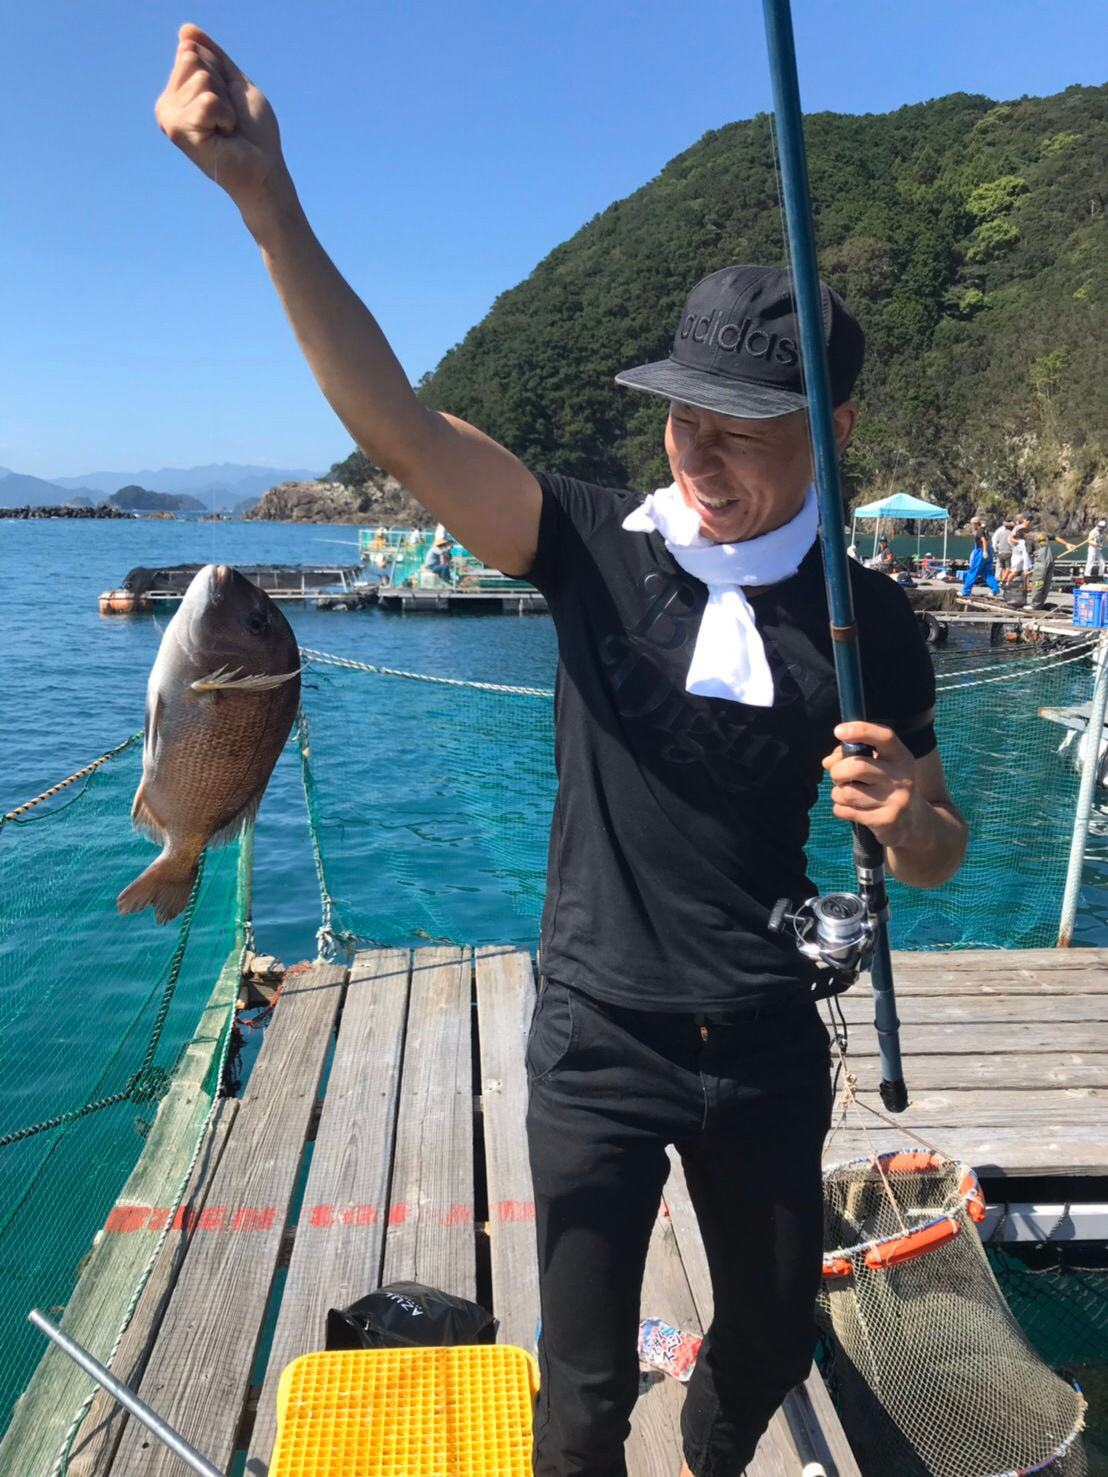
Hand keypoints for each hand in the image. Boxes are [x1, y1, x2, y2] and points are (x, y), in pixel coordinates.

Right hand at [155, 24, 288, 213]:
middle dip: (221, 86)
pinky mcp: (179, 131)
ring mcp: (169, 118)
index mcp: (177, 93)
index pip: (193, 51)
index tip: (227, 105)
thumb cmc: (253, 133)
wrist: (265, 168)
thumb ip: (212, 56)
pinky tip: (224, 135)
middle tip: (228, 118)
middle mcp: (167, 105)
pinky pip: (207, 100)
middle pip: (193, 60)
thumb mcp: (234, 83)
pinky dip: (225, 115)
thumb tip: (185, 30)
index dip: (221, 75)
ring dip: (225, 103)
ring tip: (226, 128)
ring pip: (201, 78)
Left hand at [821, 722, 920, 847]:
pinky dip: (840, 809)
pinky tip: (850, 809)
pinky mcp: (887, 821)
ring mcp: (897, 800)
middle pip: (857, 767)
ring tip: (846, 794)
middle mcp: (902, 777)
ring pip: (847, 792)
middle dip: (837, 771)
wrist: (913, 821)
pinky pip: (846, 811)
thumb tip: (827, 762)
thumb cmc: (887, 786)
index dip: (860, 730)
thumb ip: (852, 756)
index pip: (884, 737)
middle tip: (838, 776)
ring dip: (837, 793)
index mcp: (901, 757)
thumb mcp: (879, 766)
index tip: (838, 731)